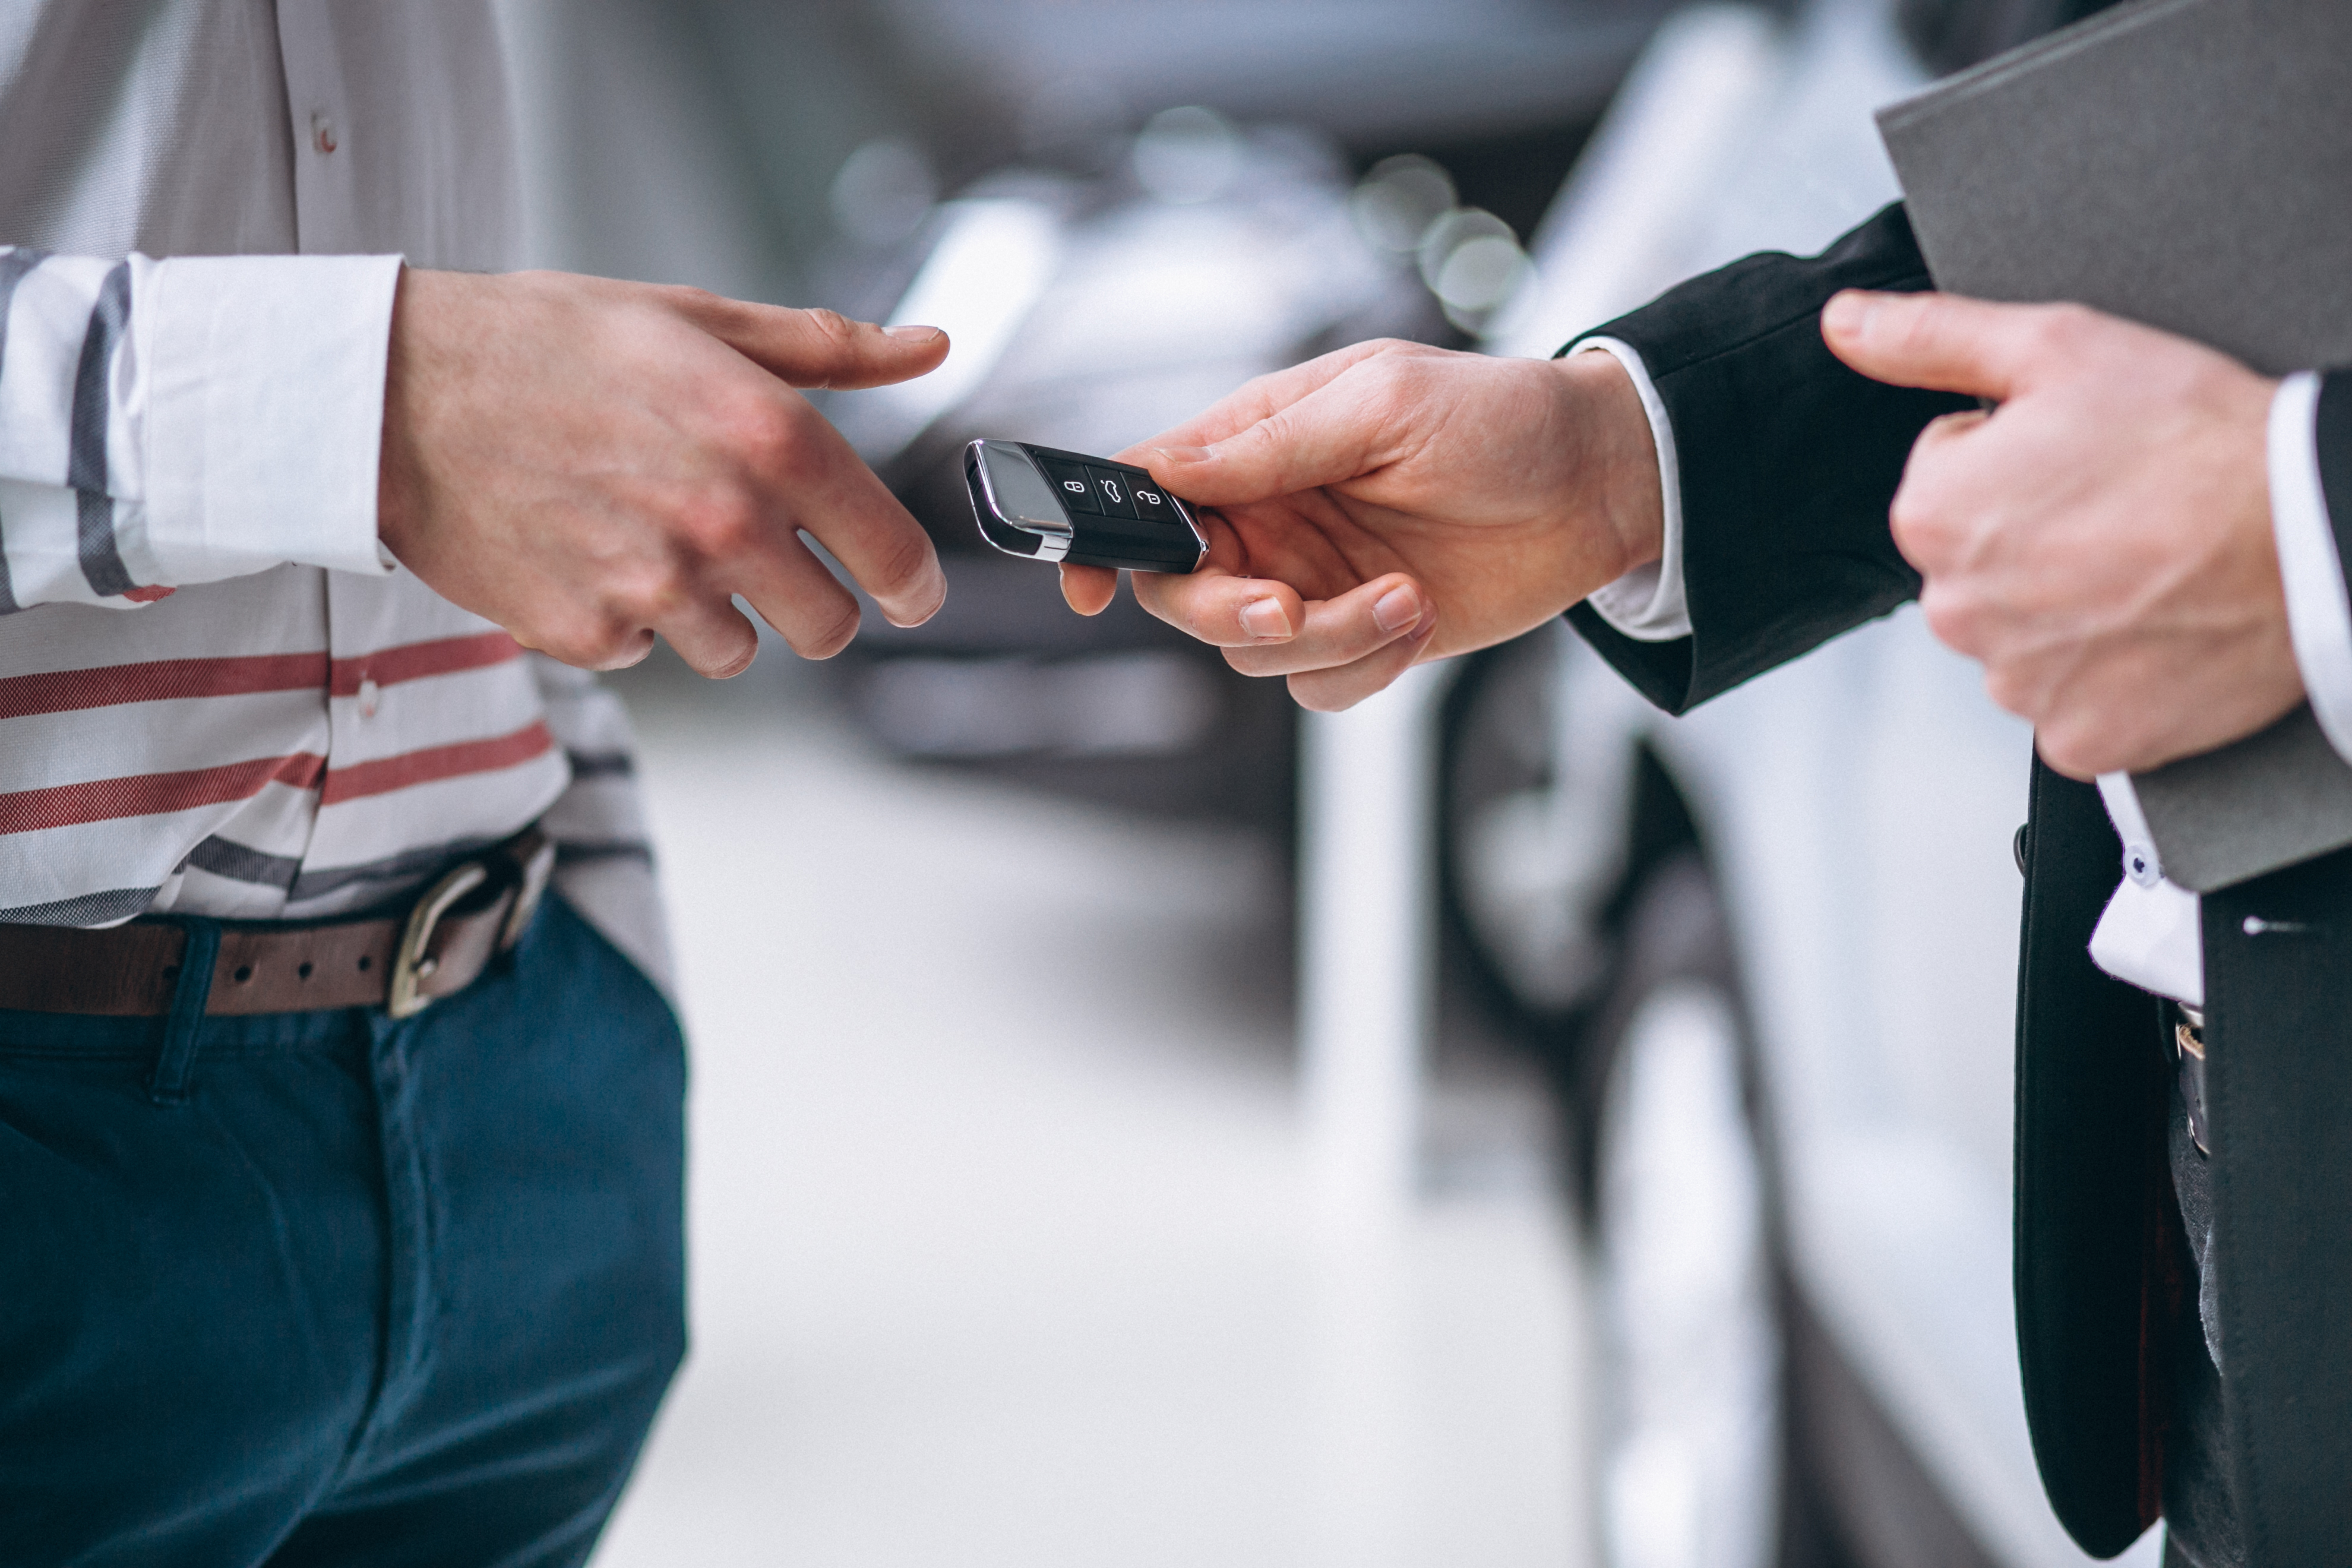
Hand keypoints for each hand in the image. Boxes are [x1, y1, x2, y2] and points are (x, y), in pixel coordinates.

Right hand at [377, 268, 949, 676]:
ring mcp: (653, 586)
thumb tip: (927, 348)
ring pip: (739, 652)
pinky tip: (585, 550)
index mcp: (769, 436)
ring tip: (648, 535)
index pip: (892, 554)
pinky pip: (645, 653)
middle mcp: (723, 520)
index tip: (908, 591)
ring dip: (713, 611)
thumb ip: (825, 350)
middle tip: (758, 558)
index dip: (912, 582)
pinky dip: (626, 618)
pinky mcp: (587, 632)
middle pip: (827, 628)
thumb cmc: (547, 344)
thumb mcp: (695, 319)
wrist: (392, 392)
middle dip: (808, 603)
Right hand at [1056, 339, 1662, 709]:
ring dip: (1328, 638)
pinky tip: (1418, 616)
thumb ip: (1269, 443)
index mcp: (1256, 446)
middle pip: (1185, 594)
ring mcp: (1314, 581)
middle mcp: (1271, 518)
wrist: (1599, 484)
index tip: (1087, 585)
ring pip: (1254, 651)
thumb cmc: (1500, 418)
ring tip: (1405, 595)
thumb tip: (1169, 471)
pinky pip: (1318, 685)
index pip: (1145, 491)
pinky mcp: (1363, 635)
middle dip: (1230, 612)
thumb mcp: (1382, 401)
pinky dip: (1365, 666)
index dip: (1100, 538)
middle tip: (1291, 605)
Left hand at [1825, 291, 2294, 777]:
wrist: (2311, 529)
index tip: (2079, 457)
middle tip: (2120, 510)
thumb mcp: (2057, 347)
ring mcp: (2017, 683)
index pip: (1944, 480)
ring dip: (2069, 607)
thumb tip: (1846, 324)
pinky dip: (2109, 674)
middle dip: (2032, 536)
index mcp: (1932, 517)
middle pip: (1976, 564)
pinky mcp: (2078, 738)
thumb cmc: (2197, 437)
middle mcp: (1956, 610)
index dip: (2014, 457)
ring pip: (2023, 635)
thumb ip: (1931, 339)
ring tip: (2146, 566)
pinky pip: (2072, 703)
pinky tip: (2155, 628)